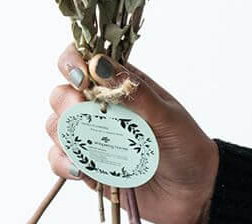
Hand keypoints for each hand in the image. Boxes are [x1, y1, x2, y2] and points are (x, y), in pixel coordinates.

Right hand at [46, 45, 218, 223]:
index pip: (84, 58)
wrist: (194, 193)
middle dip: (66, 101)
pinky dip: (64, 162)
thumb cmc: (186, 145)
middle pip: (62, 91)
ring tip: (87, 146)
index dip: (73, 62)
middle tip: (85, 113)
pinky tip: (82, 169)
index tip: (81, 78)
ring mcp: (93, 136)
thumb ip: (134, 92)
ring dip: (64, 133)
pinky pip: (60, 159)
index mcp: (120, 83)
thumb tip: (100, 64)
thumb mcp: (167, 115)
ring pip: (56, 125)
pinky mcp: (89, 166)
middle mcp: (100, 106)